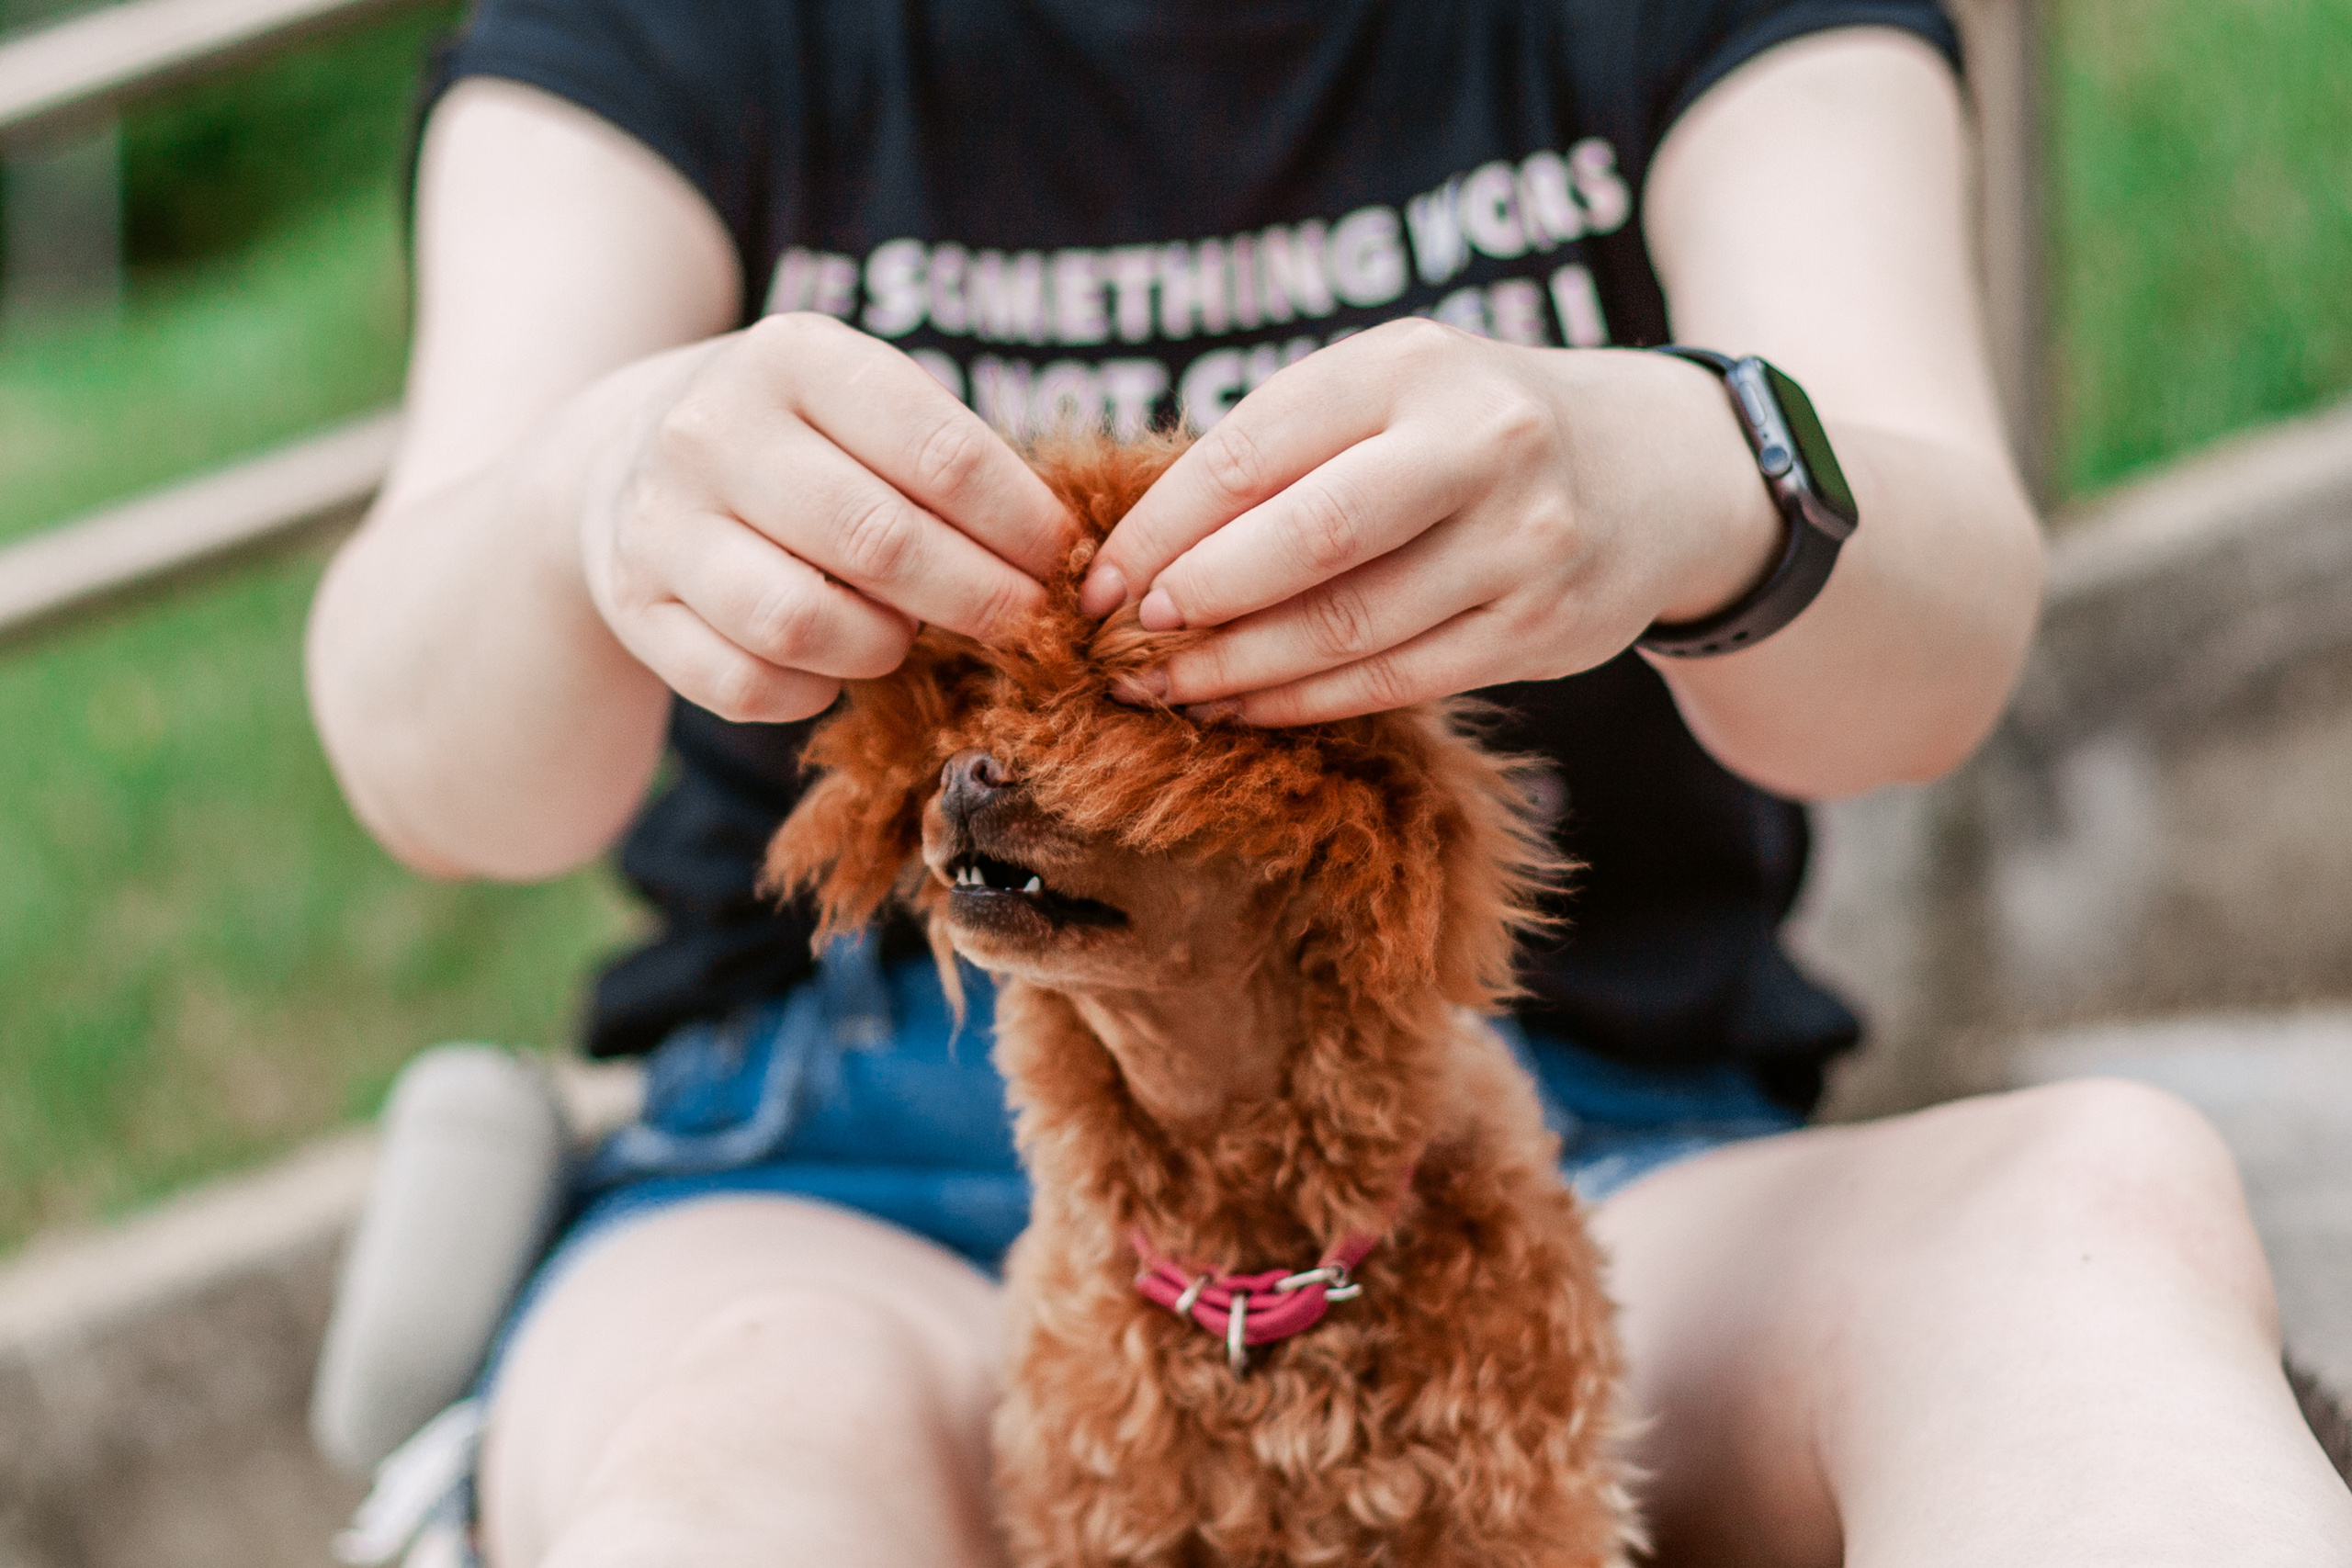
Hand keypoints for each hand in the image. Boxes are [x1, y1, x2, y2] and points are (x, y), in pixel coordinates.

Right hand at [581, 313, 1069, 722]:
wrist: (626, 455)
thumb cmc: (800, 440)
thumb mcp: (864, 406)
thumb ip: (952, 463)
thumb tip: (1068, 563)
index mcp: (794, 357)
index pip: (942, 454)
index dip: (1024, 525)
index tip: (1069, 563)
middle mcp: (714, 430)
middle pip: (882, 542)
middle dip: (979, 599)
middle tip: (1026, 624)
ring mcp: (661, 521)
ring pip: (804, 622)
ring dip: (884, 647)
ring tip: (909, 634)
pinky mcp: (635, 606)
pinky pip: (745, 684)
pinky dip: (809, 691)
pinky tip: (831, 665)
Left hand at [1078, 320, 1779, 724]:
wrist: (1658, 468)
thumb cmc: (1473, 427)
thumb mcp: (1389, 391)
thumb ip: (1284, 448)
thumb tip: (1137, 550)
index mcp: (1410, 366)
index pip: (1252, 452)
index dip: (1159, 529)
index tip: (1095, 583)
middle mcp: (1479, 444)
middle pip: (1306, 541)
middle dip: (1197, 602)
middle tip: (1125, 643)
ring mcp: (1520, 542)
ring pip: (1348, 627)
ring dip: (1239, 671)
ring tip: (1168, 689)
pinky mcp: (1539, 627)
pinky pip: (1396, 681)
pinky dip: (1306, 702)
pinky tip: (1245, 708)